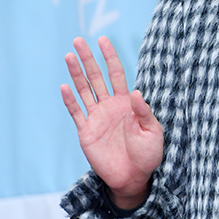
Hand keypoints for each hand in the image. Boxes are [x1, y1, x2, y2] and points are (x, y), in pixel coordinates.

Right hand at [61, 36, 163, 206]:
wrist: (133, 178)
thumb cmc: (148, 155)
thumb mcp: (153, 132)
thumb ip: (144, 112)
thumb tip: (136, 92)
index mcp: (126, 104)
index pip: (116, 74)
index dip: (110, 57)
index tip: (103, 40)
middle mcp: (109, 107)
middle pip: (97, 77)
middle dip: (88, 59)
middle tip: (79, 40)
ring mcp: (97, 118)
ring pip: (84, 91)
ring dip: (76, 74)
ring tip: (69, 56)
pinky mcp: (87, 131)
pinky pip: (76, 113)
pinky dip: (70, 100)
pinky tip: (65, 86)